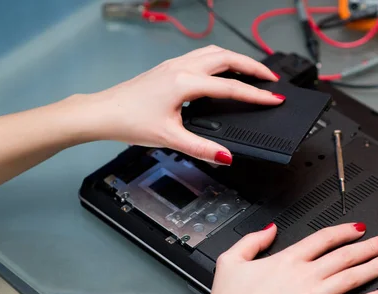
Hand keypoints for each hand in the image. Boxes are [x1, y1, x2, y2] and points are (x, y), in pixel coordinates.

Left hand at [87, 45, 281, 164]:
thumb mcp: (169, 138)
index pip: (230, 87)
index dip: (256, 95)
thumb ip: (201, 149)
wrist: (102, 112)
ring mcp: (174, 65)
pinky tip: (222, 71)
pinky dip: (220, 60)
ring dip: (237, 59)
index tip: (274, 98)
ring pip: (214, 53)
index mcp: (184, 82)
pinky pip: (202, 56)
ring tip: (253, 71)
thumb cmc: (128, 120)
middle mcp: (180, 67)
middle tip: (271, 78)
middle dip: (253, 66)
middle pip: (227, 58)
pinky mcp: (168, 68)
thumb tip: (225, 156)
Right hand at [204, 222, 377, 293]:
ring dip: (373, 267)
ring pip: (350, 277)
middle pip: (344, 255)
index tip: (358, 228)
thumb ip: (253, 240)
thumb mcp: (232, 259)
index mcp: (286, 259)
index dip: (344, 231)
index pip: (323, 238)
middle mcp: (303, 275)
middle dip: (369, 246)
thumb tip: (271, 229)